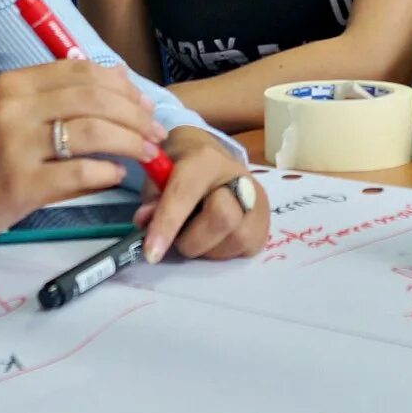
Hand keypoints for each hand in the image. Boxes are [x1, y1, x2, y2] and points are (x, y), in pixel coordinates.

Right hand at [0, 60, 167, 263]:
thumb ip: (53, 102)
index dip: (121, 85)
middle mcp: (15, 107)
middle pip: (95, 97)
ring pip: (93, 131)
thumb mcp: (6, 116)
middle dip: (135, 114)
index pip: (82, 71)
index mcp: (13, 84)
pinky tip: (116, 176)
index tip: (142, 103)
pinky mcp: (19, 184)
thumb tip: (117, 92)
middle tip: (154, 132)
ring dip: (130, 142)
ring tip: (147, 154)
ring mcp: (16, 146)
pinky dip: (107, 172)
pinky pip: (79, 171)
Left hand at [130, 127, 263, 262]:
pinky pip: (246, 249)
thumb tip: (145, 222)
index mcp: (206, 159)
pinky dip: (223, 252)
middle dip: (192, 240)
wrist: (211, 160)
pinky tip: (213, 240)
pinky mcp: (266, 222)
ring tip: (196, 236)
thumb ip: (152, 198)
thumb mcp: (159, 175)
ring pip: (237, 239)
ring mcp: (258, 200)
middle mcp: (239, 177)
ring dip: (208, 249)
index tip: (151, 253)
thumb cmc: (180, 168)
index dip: (167, 224)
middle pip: (222, 218)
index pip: (186, 194)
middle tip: (178, 239)